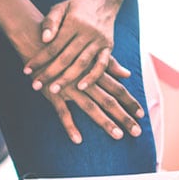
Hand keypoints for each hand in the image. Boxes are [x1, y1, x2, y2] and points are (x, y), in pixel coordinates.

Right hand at [8, 20, 142, 143]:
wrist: (36, 39)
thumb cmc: (63, 45)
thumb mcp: (88, 51)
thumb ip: (108, 64)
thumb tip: (127, 73)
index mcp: (94, 72)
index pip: (118, 89)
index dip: (130, 102)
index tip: (142, 115)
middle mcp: (85, 81)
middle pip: (110, 101)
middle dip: (125, 117)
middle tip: (137, 132)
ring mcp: (69, 88)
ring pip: (92, 108)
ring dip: (106, 123)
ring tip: (118, 136)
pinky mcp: (52, 93)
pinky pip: (63, 112)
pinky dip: (70, 126)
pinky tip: (78, 140)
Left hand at [23, 0, 126, 93]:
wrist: (103, 0)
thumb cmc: (75, 7)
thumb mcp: (60, 8)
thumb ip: (50, 22)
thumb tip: (44, 39)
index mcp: (74, 23)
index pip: (53, 46)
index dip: (39, 59)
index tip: (26, 71)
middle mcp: (88, 32)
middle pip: (66, 57)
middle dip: (50, 73)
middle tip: (35, 86)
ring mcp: (99, 41)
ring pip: (83, 63)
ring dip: (68, 78)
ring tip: (54, 90)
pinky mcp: (109, 46)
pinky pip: (102, 64)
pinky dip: (93, 77)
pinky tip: (81, 87)